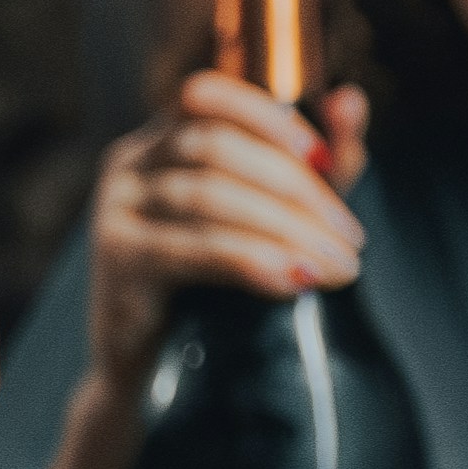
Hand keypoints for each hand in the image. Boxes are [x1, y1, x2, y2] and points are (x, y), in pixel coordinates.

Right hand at [87, 71, 370, 379]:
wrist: (150, 373)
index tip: (327, 162)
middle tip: (351, 240)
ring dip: (286, 231)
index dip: (267, 117)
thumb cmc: (214, 287)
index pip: (206, 95)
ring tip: (337, 269)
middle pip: (218, 149)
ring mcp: (115, 208)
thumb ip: (313, 167)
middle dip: (296, 190)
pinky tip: (293, 282)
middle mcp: (130, 164)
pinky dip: (251, 260)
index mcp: (162, 141)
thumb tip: (352, 100)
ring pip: (209, 197)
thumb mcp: (270, 220)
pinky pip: (193, 247)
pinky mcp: (117, 258)